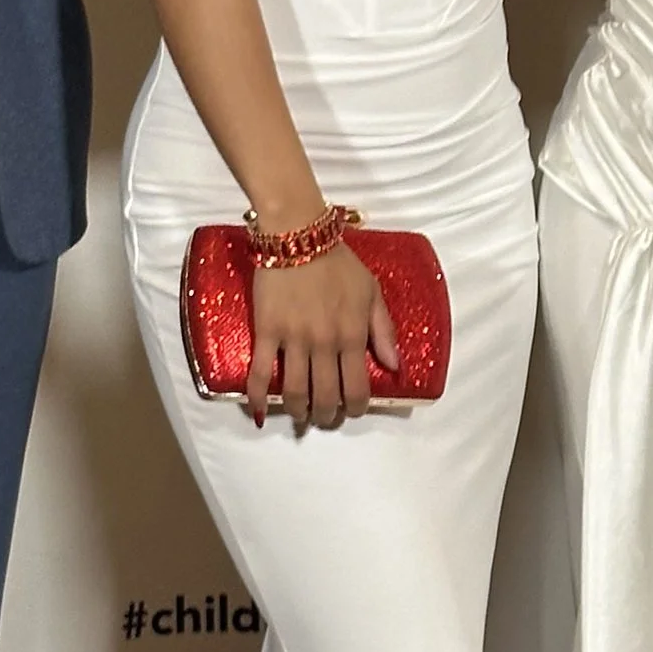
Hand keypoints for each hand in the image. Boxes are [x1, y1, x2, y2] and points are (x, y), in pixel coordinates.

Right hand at [246, 239, 400, 427]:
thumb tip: (393, 366)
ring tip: (301, 415)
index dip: (355, 408)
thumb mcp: (372, 291)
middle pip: (326, 396)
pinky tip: (261, 412)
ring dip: (299, 412)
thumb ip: (383, 330)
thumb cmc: (338, 262)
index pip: (357, 388)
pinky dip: (258, 397)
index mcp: (353, 335)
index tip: (350, 411)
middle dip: (327, 415)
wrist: (299, 235)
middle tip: (325, 416)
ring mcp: (294, 339)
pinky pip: (260, 371)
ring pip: (296, 391)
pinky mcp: (266, 331)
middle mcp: (325, 343)